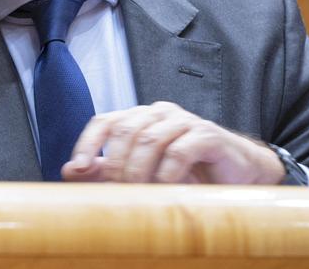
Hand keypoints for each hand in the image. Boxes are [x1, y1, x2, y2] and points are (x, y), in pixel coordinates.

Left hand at [61, 101, 285, 183]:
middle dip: (115, 164)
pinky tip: (165, 189)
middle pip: (125, 131)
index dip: (87, 144)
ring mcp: (184, 121)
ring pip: (149, 139)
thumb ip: (107, 170)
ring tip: (139, 194)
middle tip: (115, 192)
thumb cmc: (188, 172)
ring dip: (139, 171)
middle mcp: (159, 113)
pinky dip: (167, 172)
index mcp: (140, 118)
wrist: (239, 174)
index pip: (105, 122)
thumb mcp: (143, 172)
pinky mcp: (207, 135)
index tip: (77, 170)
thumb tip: (70, 172)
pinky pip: (180, 150)